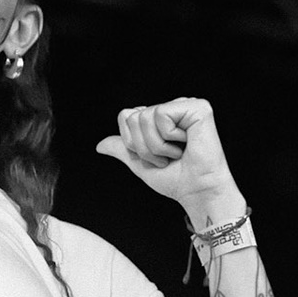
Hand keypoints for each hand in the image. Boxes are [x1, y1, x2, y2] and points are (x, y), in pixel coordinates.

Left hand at [96, 97, 244, 216]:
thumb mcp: (141, 164)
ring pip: (144, 117)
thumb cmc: (177, 179)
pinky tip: (186, 144)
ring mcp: (185, 105)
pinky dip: (169, 138)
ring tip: (176, 153)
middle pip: (132, 117)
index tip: (155, 156)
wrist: (196, 191)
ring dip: (156, 146)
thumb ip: (123, 150)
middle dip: (144, 146)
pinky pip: (161, 114)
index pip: (126, 116)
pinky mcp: (197, 107)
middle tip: (167, 157)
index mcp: (161, 118)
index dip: (132, 142)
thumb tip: (100, 145)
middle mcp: (172, 108)